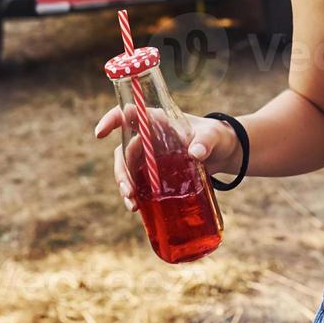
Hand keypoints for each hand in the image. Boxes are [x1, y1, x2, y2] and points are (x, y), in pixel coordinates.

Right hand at [93, 106, 239, 211]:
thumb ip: (205, 141)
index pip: (130, 114)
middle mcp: (150, 137)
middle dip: (123, 171)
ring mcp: (151, 156)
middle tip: (128, 191)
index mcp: (159, 120)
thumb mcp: (213, 136)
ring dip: (125, 185)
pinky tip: (137, 208)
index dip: (112, 120)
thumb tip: (196, 152)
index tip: (100, 133)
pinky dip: (135, 195)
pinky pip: (138, 182)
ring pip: (128, 168)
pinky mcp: (155, 173)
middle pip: (125, 150)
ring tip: (132, 205)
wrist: (224, 153)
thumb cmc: (216, 136)